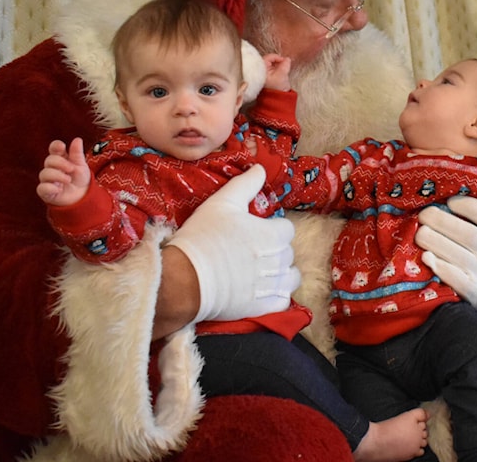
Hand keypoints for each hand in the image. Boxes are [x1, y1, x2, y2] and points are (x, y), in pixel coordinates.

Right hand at [36, 137, 89, 205]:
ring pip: (44, 173)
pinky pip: (41, 188)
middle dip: (60, 163)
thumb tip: (77, 139)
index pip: (54, 149)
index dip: (55, 146)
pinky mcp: (46, 192)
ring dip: (57, 175)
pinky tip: (59, 189)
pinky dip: (50, 187)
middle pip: (49, 160)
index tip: (61, 146)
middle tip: (71, 169)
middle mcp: (52, 168)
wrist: (83, 197)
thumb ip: (77, 153)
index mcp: (61, 159)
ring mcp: (48, 180)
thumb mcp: (81, 165)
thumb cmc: (80, 179)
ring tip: (68, 180)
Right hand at [167, 164, 299, 322]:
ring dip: (280, 273)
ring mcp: (273, 285)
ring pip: (290, 277)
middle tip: (250, 252)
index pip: (286, 229)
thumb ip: (245, 184)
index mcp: (273, 234)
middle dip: (274, 250)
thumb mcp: (222, 203)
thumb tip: (261, 168)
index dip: (271, 229)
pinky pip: (283, 299)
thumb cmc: (203, 237)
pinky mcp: (265, 307)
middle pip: (287, 252)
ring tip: (260, 271)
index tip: (253, 232)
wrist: (185, 279)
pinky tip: (262, 290)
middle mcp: (279, 260)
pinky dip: (277, 295)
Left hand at [263, 53, 291, 91]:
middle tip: (285, 65)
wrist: (276, 99)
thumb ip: (285, 64)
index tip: (284, 60)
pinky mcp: (267, 77)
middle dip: (278, 61)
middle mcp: (260, 70)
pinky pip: (272, 69)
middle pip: (269, 60)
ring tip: (284, 70)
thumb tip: (287, 58)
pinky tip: (281, 73)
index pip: (268, 57)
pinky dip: (277, 69)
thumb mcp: (282, 74)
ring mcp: (263, 74)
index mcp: (261, 69)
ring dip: (278, 65)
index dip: (277, 57)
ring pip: (271, 64)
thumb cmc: (277, 88)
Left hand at [416, 196, 476, 324]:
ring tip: (420, 234)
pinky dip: (440, 267)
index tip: (450, 202)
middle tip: (424, 216)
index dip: (468, 206)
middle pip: (470, 236)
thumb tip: (446, 205)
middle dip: (442, 222)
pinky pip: (457, 280)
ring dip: (435, 242)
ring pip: (460, 257)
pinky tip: (426, 257)